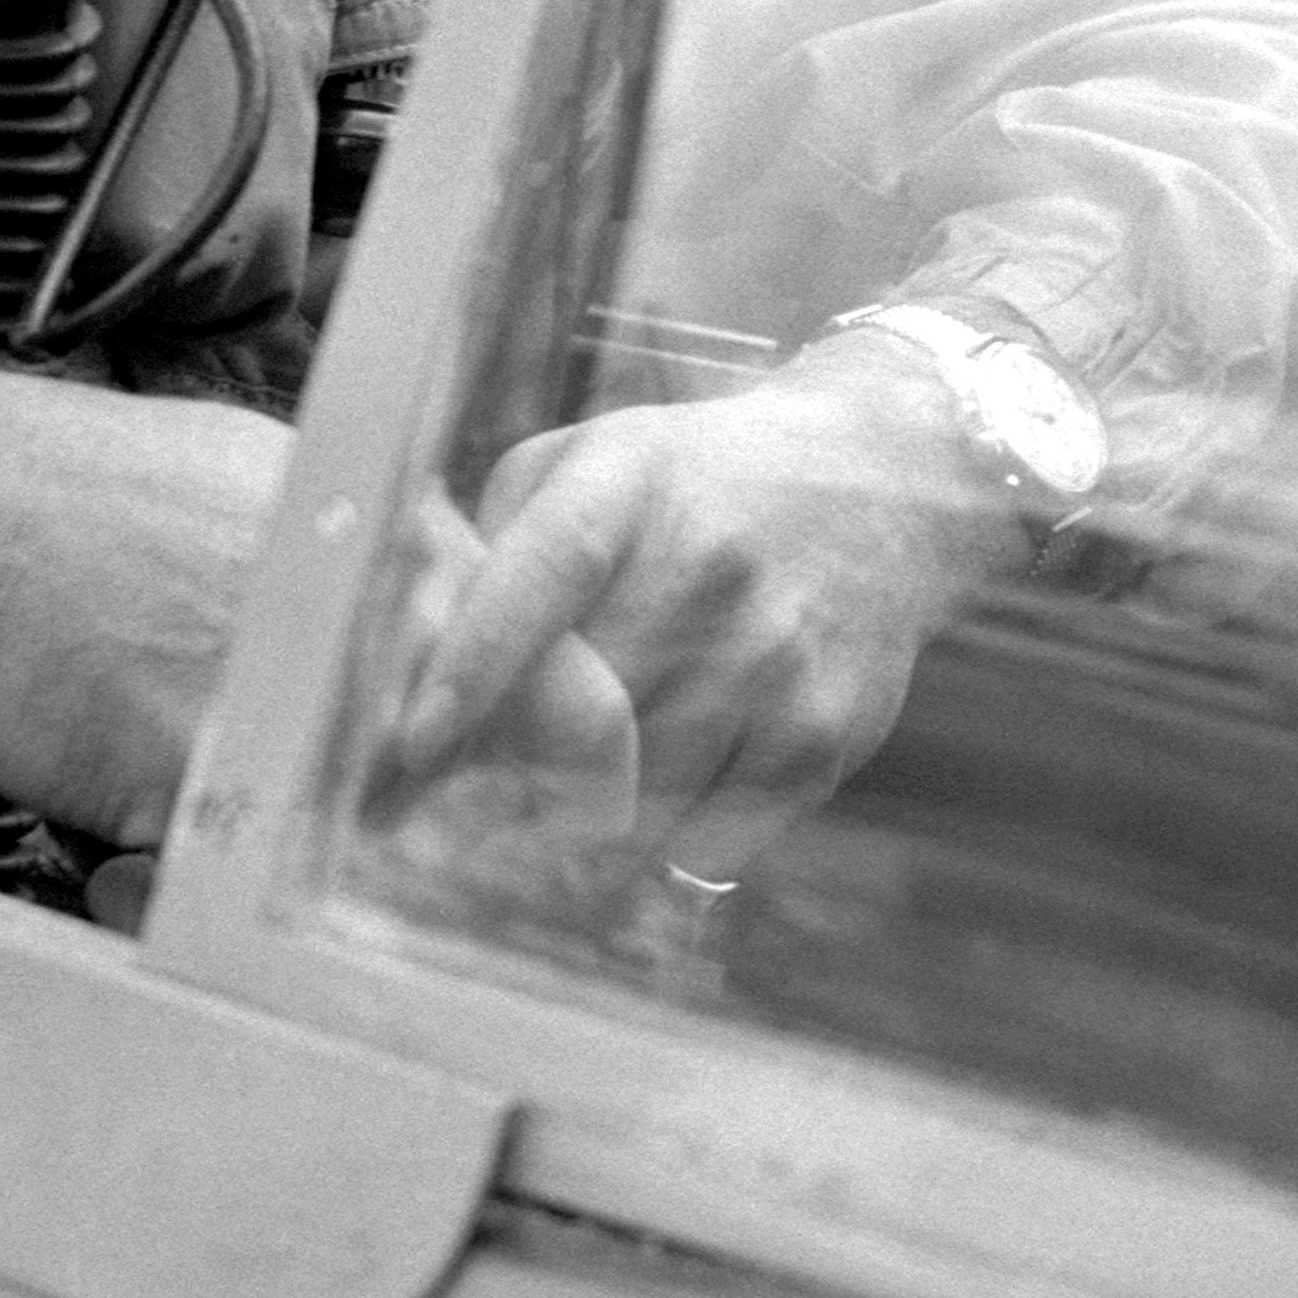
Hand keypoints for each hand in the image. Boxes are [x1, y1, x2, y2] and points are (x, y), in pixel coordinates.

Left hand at [379, 338, 1027, 885]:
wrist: (887, 490)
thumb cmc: (697, 483)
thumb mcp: (596, 459)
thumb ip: (501, 541)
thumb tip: (416, 654)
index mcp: (632, 482)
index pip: (540, 577)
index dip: (470, 668)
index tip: (410, 744)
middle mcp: (711, 567)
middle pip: (577, 714)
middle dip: (506, 768)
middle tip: (465, 791)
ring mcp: (775, 656)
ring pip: (635, 793)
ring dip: (584, 810)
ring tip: (573, 780)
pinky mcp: (825, 732)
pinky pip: (708, 837)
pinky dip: (666, 834)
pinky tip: (667, 780)